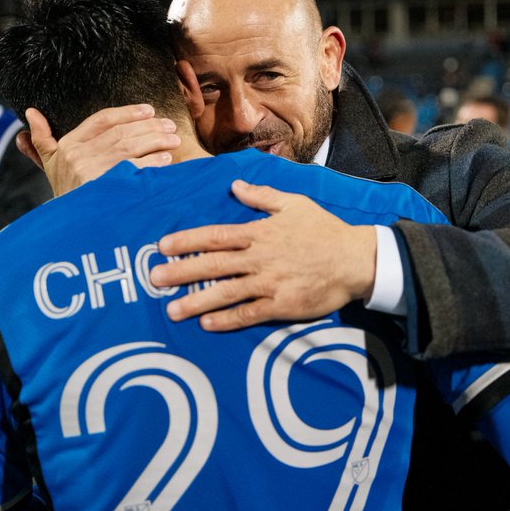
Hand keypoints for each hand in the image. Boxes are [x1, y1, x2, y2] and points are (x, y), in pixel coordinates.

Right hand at [17, 105, 180, 196]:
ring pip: (130, 147)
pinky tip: (166, 159)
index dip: (127, 112)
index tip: (148, 110)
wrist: (68, 229)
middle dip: (149, 127)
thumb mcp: (50, 166)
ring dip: (156, 141)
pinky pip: (134, 169)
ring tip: (173, 139)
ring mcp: (90, 171)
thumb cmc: (66, 195)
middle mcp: (77, 156)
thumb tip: (30, 112)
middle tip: (169, 126)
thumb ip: (42, 140)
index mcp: (68, 146)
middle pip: (121, 133)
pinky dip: (153, 163)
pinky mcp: (104, 187)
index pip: (101, 120)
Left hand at [151, 180, 377, 330]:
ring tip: (172, 310)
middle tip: (154, 280)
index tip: (162, 247)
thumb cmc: (323, 230)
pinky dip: (228, 320)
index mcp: (259, 233)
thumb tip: (235, 185)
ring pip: (226, 292)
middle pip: (213, 265)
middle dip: (181, 272)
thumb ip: (262, 197)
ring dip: (197, 301)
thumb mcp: (294, 204)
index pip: (216, 236)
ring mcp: (270, 283)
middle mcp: (259, 258)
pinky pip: (250, 314)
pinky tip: (207, 324)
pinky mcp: (282, 305)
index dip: (187, 241)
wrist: (355, 260)